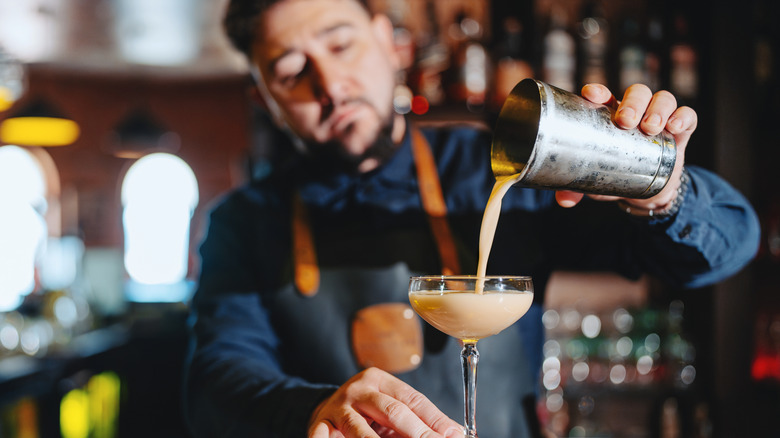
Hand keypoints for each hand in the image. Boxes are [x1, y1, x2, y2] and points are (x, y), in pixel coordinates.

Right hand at [308, 367, 462, 437]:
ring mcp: (338, 408)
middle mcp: (359, 390)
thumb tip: (454, 433)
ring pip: (359, 429)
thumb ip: (417, 421)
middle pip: (392, 411)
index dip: (435, 418)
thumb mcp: (390, 410)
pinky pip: (325, 437)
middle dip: (418, 432)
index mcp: (380, 381)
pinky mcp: (320, 425)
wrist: (323, 410)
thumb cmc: (366, 414)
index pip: (412, 399)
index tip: (454, 434)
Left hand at [555, 83, 696, 209]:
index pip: (605, 95)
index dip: (598, 91)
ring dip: (658, 109)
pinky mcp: (681, 132)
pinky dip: (683, 117)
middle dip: (632, 102)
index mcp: (610, 116)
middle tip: (626, 121)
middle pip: (637, 92)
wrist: (648, 193)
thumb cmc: (616, 176)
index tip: (591, 95)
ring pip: (663, 98)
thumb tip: (563, 200)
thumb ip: (576, 189)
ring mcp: (660, 119)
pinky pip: (688, 116)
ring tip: (650, 127)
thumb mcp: (595, 182)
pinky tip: (675, 127)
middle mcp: (636, 112)